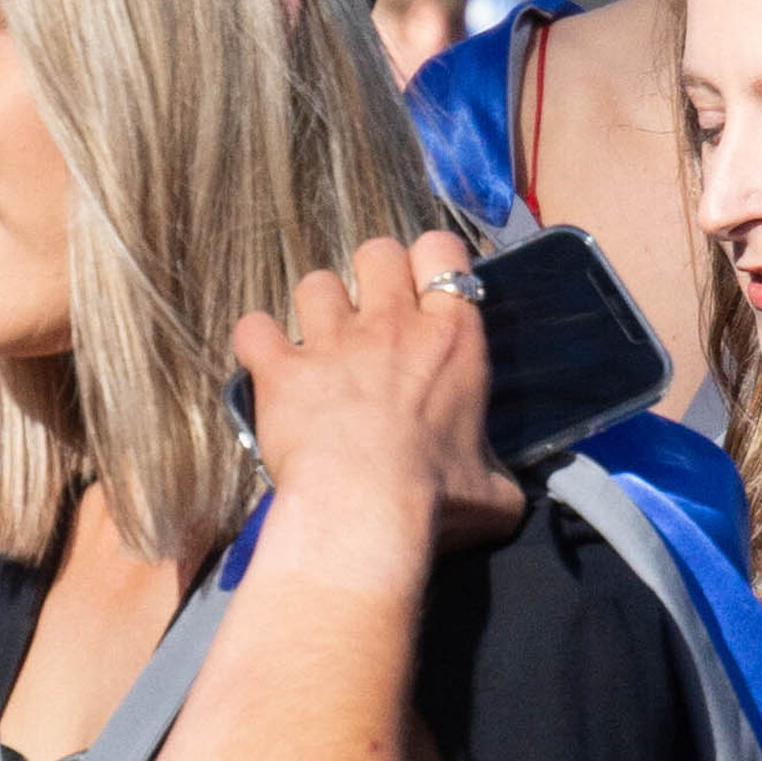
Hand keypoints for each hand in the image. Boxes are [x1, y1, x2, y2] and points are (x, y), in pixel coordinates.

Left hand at [226, 233, 525, 572]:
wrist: (365, 510)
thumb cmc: (436, 500)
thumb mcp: (494, 493)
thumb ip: (498, 478)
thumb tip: (507, 497)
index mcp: (452, 339)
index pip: (442, 251)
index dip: (429, 261)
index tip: (424, 288)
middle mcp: (392, 325)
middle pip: (377, 252)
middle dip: (372, 274)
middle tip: (371, 314)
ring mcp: (332, 342)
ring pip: (315, 283)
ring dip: (317, 309)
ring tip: (319, 343)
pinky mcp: (281, 369)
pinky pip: (254, 328)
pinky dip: (257, 342)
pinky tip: (265, 363)